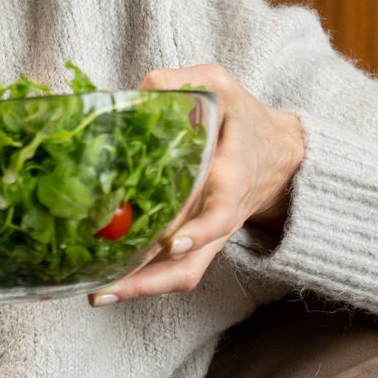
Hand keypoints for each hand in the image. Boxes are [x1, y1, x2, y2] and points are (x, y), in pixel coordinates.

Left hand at [90, 63, 304, 304]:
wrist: (279, 155)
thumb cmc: (243, 118)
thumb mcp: (220, 86)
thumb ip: (184, 83)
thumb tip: (139, 92)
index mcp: (232, 176)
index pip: (221, 210)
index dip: (200, 229)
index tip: (172, 243)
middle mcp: (220, 216)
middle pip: (192, 262)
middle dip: (151, 280)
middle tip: (108, 287)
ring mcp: (208, 235)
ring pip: (182, 274)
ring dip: (142, 288)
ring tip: (98, 294)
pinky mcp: (196, 242)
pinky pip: (173, 269)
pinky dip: (142, 280)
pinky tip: (104, 283)